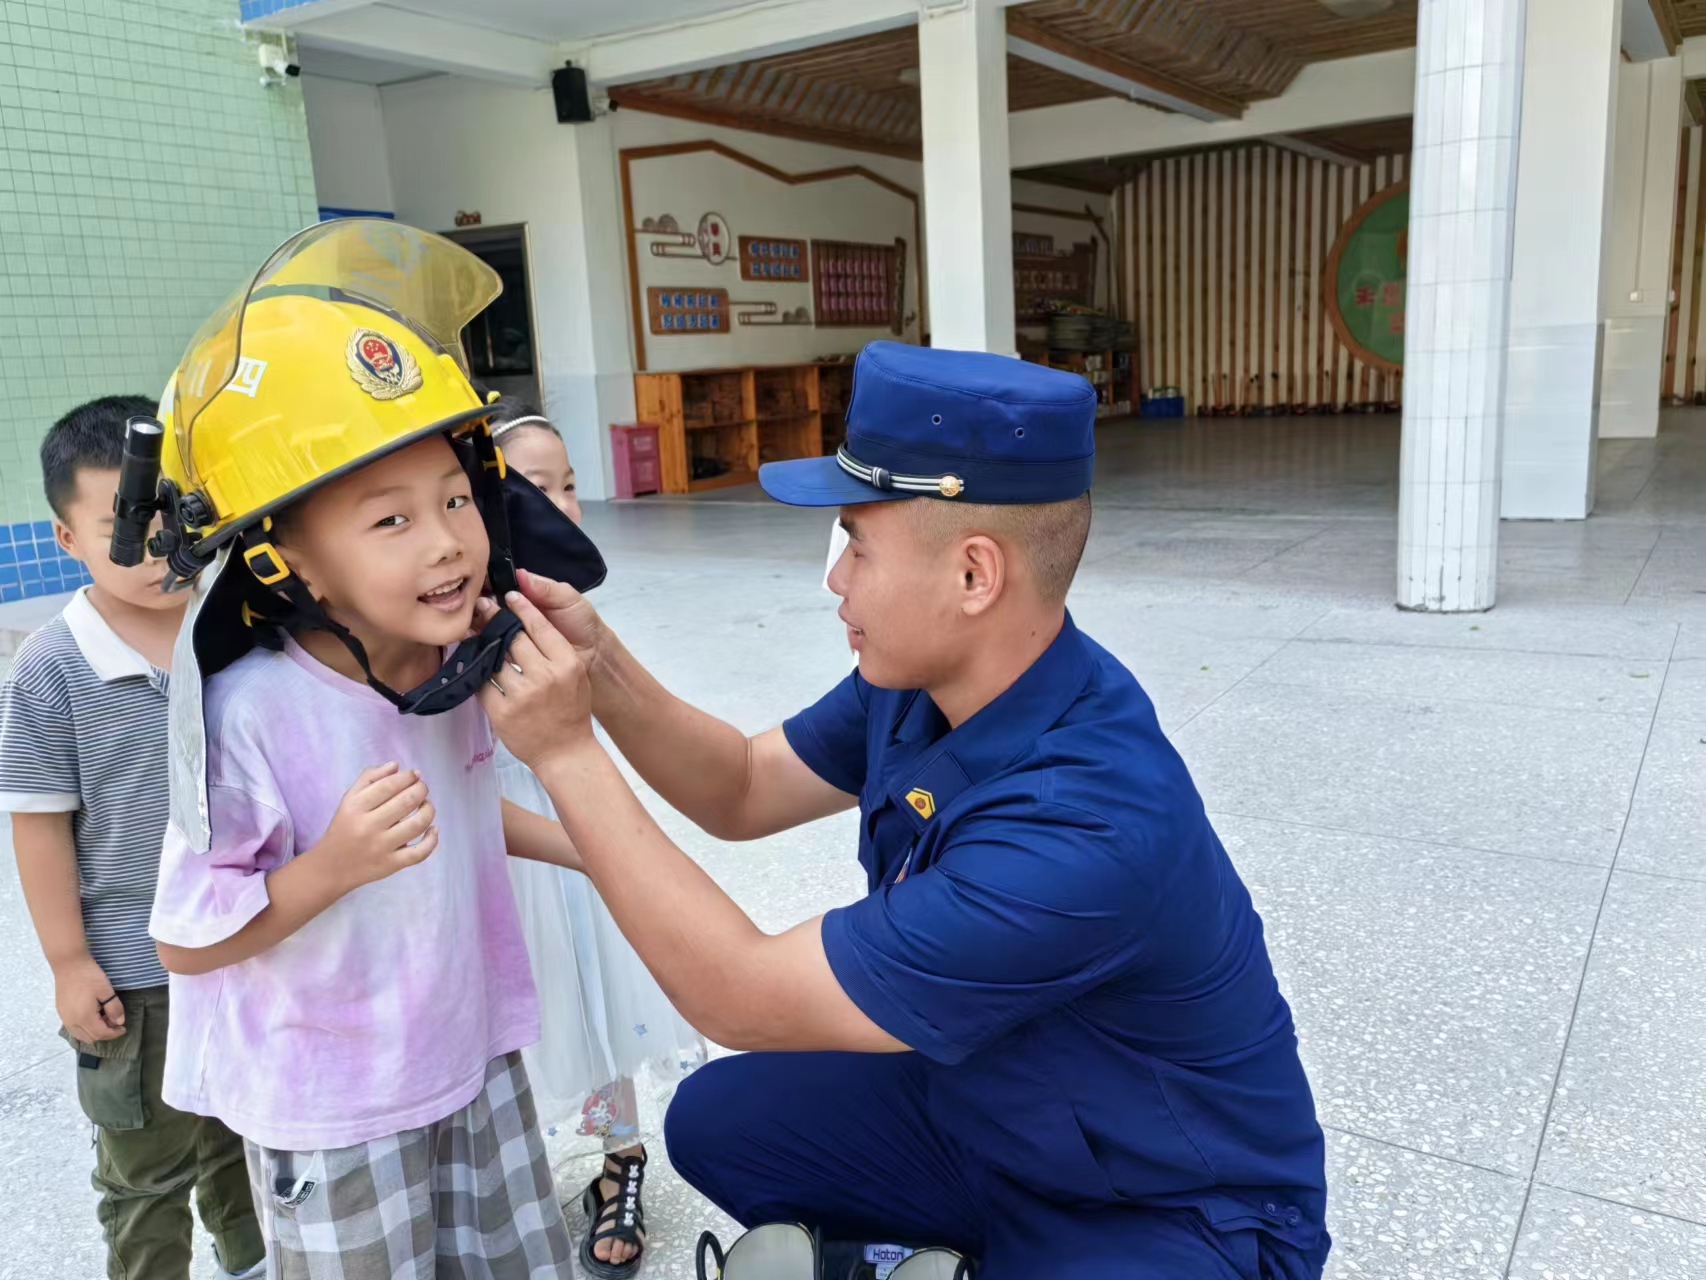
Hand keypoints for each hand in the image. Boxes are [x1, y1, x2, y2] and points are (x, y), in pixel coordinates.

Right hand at [56, 954, 124, 1043]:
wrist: (69, 964)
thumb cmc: (89, 976)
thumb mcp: (106, 991)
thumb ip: (114, 1008)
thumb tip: (119, 1022)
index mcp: (84, 1018)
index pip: (101, 1034)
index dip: (114, 1033)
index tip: (124, 1028)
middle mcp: (72, 1022)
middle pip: (90, 1037)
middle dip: (105, 1033)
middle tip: (115, 1021)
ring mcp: (64, 1017)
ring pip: (80, 1035)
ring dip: (94, 1031)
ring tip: (104, 1018)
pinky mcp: (61, 1012)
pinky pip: (73, 1028)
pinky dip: (84, 1028)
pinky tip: (92, 1016)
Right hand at [316, 763, 437, 894]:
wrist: (331, 867)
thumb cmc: (345, 827)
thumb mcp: (349, 799)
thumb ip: (370, 778)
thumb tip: (396, 765)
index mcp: (355, 807)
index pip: (389, 785)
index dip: (408, 777)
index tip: (415, 775)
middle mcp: (368, 827)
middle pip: (406, 802)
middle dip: (421, 789)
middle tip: (422, 787)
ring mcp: (380, 847)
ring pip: (417, 824)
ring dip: (429, 810)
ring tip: (426, 805)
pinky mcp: (390, 865)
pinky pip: (420, 852)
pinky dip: (432, 839)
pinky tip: (433, 829)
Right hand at [473, 569, 606, 673]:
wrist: (593, 656)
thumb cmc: (582, 622)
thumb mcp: (567, 599)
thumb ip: (545, 588)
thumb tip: (519, 574)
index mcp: (526, 597)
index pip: (499, 588)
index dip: (486, 586)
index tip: (474, 586)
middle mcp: (514, 615)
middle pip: (488, 608)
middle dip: (479, 607)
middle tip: (470, 607)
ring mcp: (511, 636)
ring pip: (487, 627)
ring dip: (478, 625)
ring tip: (469, 623)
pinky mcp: (511, 657)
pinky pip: (494, 649)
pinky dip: (484, 645)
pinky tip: (474, 641)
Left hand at [477, 588, 593, 769]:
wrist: (566, 752)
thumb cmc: (571, 711)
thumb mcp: (575, 676)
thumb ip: (555, 650)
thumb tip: (526, 621)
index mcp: (567, 664)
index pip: (540, 626)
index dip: (522, 607)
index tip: (509, 596)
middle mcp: (546, 676)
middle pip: (514, 637)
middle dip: (495, 619)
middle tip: (483, 607)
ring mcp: (522, 695)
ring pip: (495, 658)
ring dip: (482, 643)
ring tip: (473, 631)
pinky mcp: (502, 712)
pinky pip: (483, 684)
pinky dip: (477, 673)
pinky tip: (473, 663)